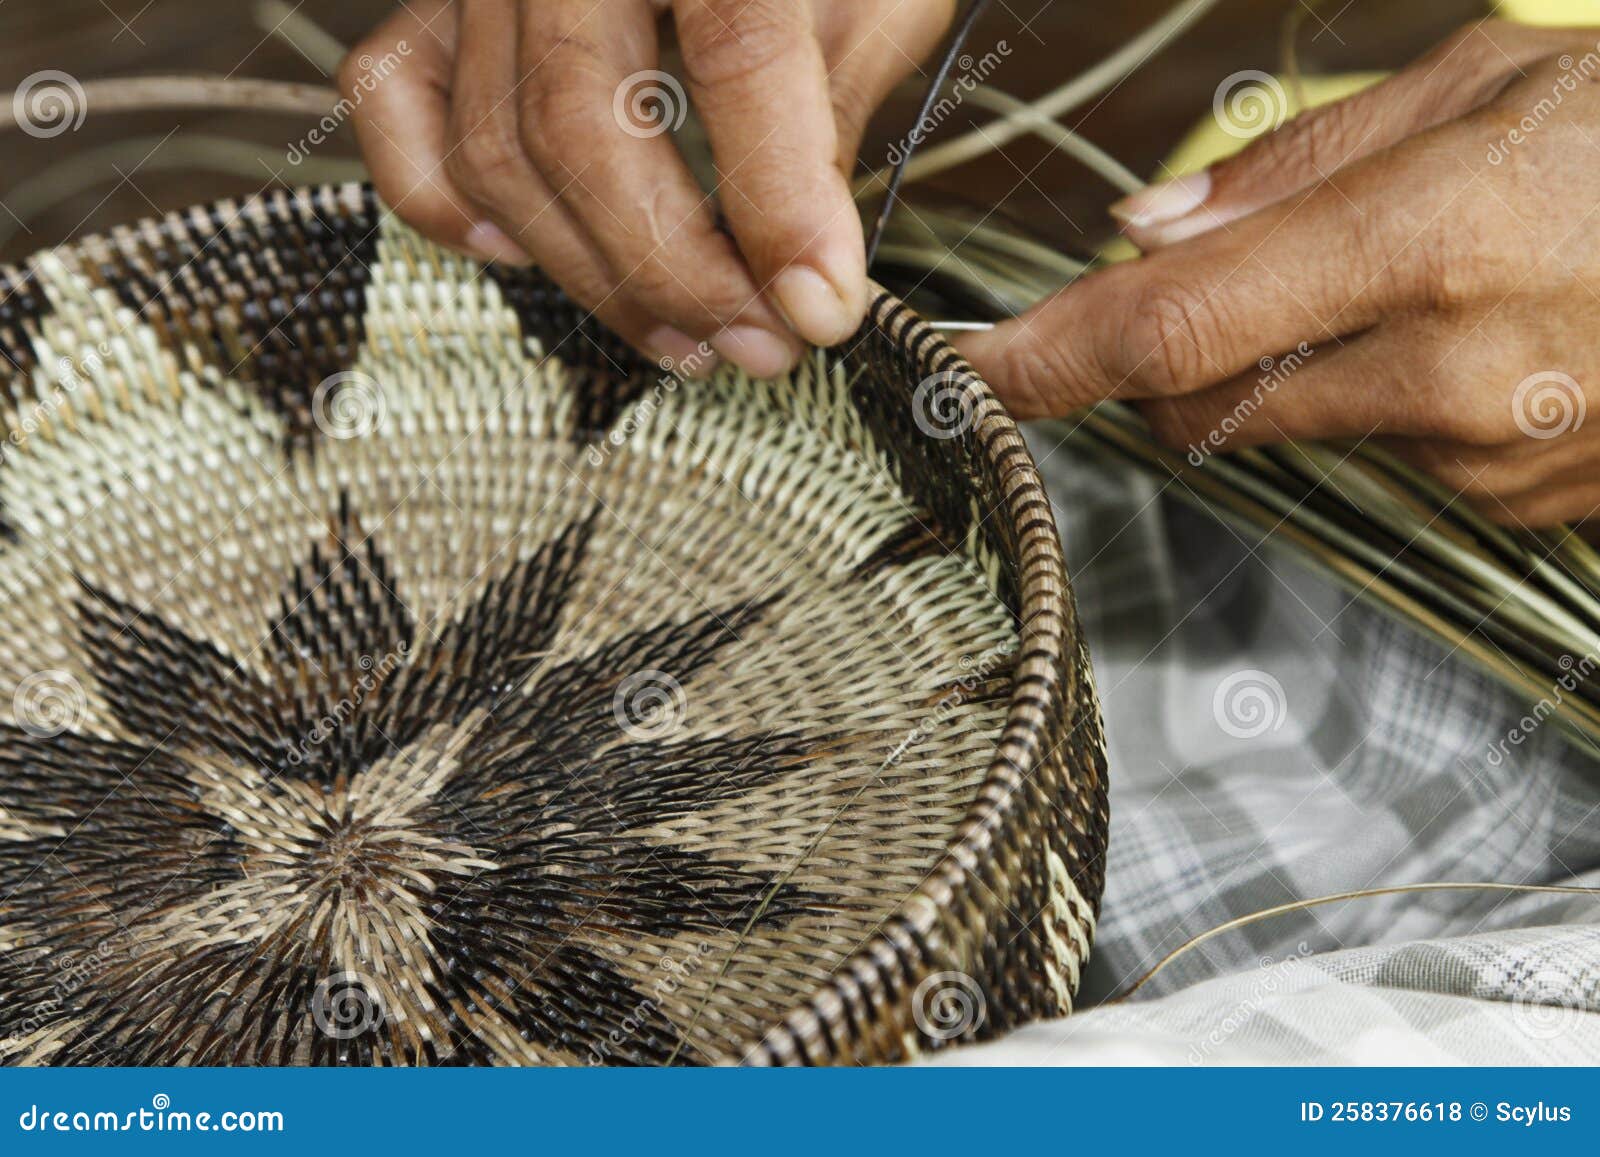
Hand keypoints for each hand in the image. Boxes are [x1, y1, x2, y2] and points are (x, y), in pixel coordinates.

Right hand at [343, 0, 954, 375]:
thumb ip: (832, 106)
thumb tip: (805, 275)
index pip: (736, 56)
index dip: (781, 204)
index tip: (823, 311)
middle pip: (584, 123)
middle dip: (675, 269)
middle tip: (761, 347)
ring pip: (498, 147)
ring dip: (589, 273)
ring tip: (687, 337)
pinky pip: (396, 102)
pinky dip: (447, 200)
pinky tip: (531, 256)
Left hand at [959, 20, 1599, 527]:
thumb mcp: (1484, 84)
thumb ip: (1296, 167)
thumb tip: (1149, 228)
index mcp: (1428, 240)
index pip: (1170, 328)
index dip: (1051, 357)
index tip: (974, 373)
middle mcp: (1449, 373)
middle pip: (1202, 406)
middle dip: (1166, 362)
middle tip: (1217, 282)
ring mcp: (1487, 457)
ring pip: (1293, 432)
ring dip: (1294, 372)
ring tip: (1414, 283)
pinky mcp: (1515, 503)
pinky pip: (1386, 457)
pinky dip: (1385, 402)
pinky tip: (1478, 339)